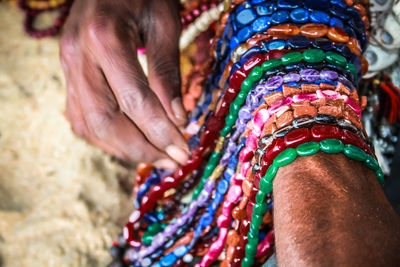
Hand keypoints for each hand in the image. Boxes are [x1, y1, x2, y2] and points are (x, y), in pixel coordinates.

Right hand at [60, 0, 188, 168]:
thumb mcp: (164, 23)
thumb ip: (167, 72)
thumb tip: (178, 119)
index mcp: (104, 39)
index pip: (135, 101)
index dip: (161, 132)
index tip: (184, 152)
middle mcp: (78, 57)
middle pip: (105, 122)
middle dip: (142, 149)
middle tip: (172, 162)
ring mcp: (67, 67)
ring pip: (89, 125)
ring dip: (123, 149)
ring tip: (156, 157)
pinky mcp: (67, 73)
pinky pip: (81, 117)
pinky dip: (106, 137)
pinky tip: (130, 142)